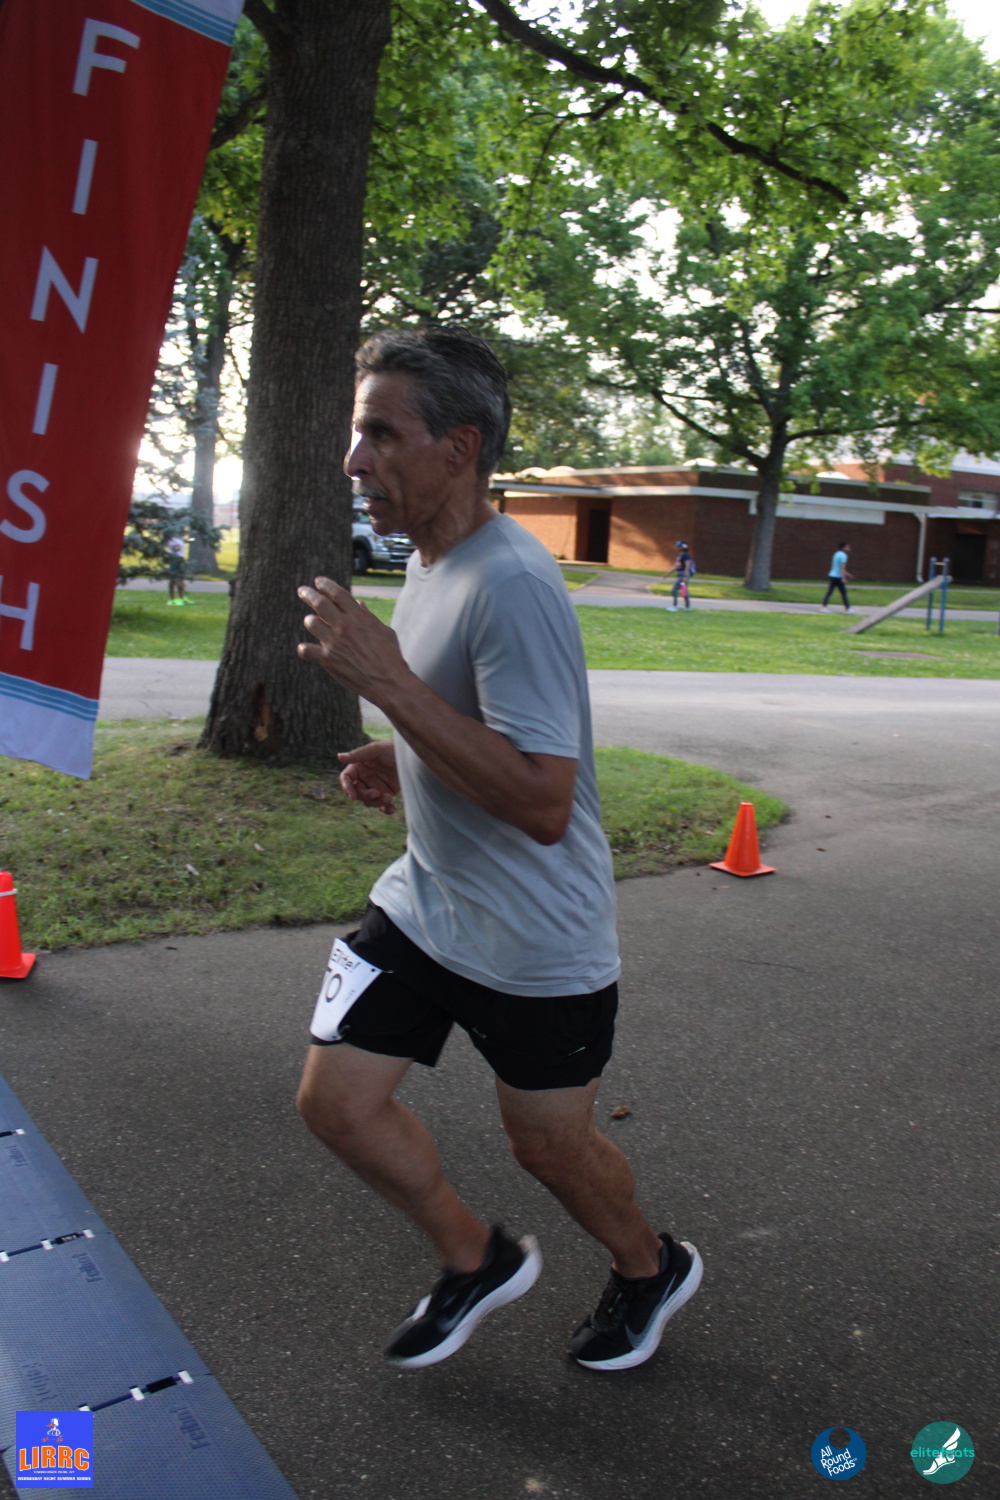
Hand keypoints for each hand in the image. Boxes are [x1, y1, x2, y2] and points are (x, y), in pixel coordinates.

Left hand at [297, 576, 408, 702]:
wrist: (389, 681)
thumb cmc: (391, 656)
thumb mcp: (384, 631)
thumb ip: (368, 616)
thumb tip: (359, 604)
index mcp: (359, 617)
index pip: (338, 593)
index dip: (326, 585)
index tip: (318, 582)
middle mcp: (344, 626)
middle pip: (320, 603)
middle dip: (309, 594)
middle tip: (302, 591)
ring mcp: (334, 642)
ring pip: (311, 622)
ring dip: (310, 621)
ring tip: (312, 622)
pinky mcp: (327, 660)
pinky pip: (305, 650)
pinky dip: (304, 649)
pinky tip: (307, 650)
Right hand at [337, 740, 399, 814]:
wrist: (410, 755)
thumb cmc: (392, 749)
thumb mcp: (375, 750)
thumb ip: (357, 754)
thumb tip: (339, 756)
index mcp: (358, 767)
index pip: (346, 779)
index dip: (347, 788)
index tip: (353, 797)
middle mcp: (364, 778)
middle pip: (357, 793)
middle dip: (365, 796)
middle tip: (377, 793)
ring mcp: (375, 787)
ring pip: (369, 801)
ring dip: (377, 802)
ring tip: (389, 797)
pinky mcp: (386, 794)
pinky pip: (382, 806)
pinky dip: (386, 809)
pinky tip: (393, 809)